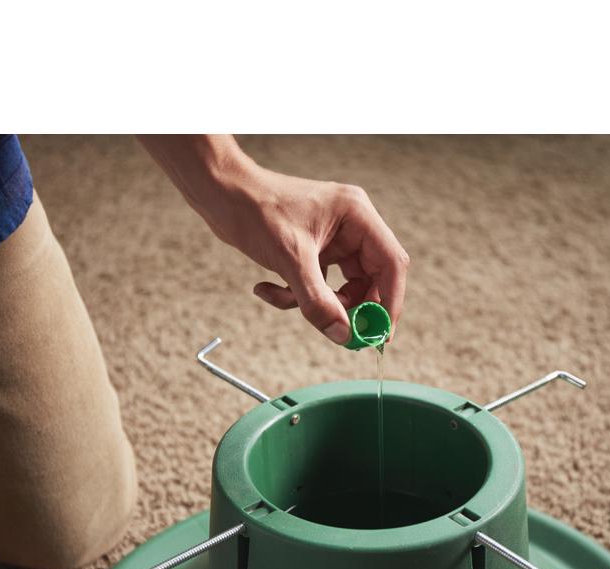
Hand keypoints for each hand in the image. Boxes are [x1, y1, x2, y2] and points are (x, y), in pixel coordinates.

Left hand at [139, 135, 408, 343]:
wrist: (219, 192)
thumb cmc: (255, 209)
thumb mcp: (290, 260)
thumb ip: (318, 301)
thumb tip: (342, 334)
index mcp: (357, 216)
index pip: (391, 264)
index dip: (390, 302)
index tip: (380, 334)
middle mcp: (352, 226)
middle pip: (371, 280)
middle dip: (350, 308)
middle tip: (337, 332)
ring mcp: (333, 239)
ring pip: (343, 287)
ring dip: (317, 303)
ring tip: (286, 299)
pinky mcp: (315, 250)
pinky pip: (319, 285)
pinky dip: (297, 296)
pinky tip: (267, 288)